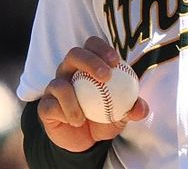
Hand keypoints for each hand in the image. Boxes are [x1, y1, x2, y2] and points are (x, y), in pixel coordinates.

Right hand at [37, 36, 149, 151]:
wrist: (85, 141)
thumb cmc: (104, 117)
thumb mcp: (121, 114)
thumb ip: (132, 108)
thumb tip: (142, 108)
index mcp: (88, 64)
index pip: (92, 45)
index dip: (102, 48)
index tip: (116, 62)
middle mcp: (69, 70)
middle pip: (74, 54)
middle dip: (90, 61)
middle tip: (106, 76)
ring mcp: (55, 87)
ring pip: (59, 83)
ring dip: (74, 99)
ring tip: (86, 116)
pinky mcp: (45, 106)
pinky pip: (51, 105)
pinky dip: (65, 113)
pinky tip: (77, 122)